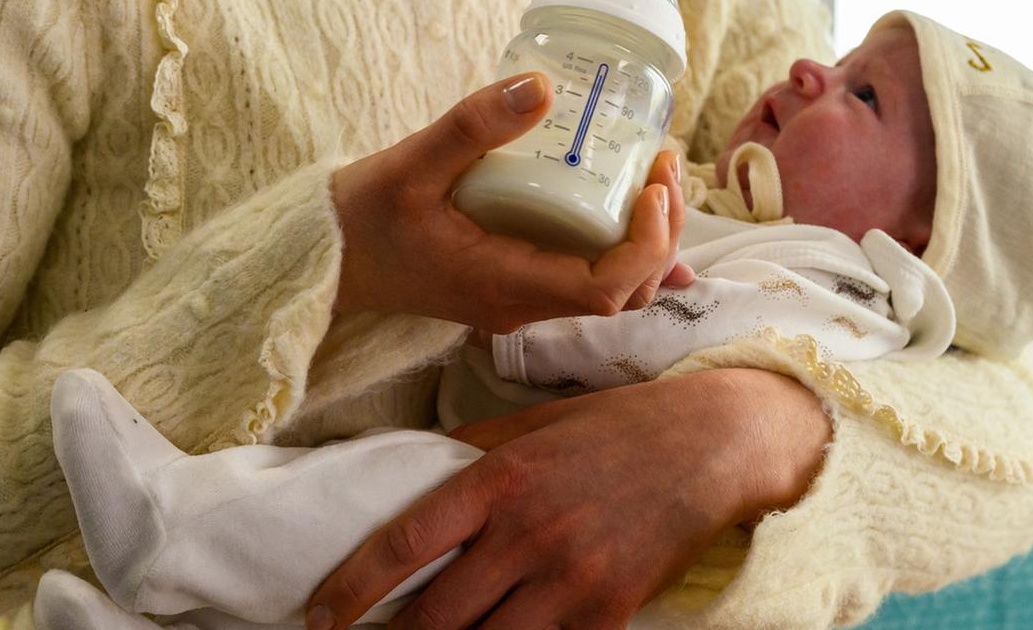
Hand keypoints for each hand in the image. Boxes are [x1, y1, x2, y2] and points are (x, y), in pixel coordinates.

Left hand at [303, 367, 833, 629]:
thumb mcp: (537, 422)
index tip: (319, 616)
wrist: (713, 444)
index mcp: (501, 479)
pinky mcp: (609, 614)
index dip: (351, 588)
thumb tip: (413, 474)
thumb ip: (474, 453)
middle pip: (435, 616)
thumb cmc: (619, 426)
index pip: (404, 544)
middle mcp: (529, 533)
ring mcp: (571, 580)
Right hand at [333, 73, 691, 333]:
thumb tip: (545, 86)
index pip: (605, 289)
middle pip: (625, 292)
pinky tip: (643, 217)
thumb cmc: (362, 218)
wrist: (327, 259)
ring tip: (655, 177)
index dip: (646, 242)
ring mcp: (521, 301)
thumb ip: (474, 125)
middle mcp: (521, 305)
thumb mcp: (411, 163)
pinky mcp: (516, 286)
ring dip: (649, 241)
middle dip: (661, 233)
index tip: (652, 183)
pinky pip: (589, 281)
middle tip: (664, 164)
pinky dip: (626, 251)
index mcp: (503, 285)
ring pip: (613, 292)